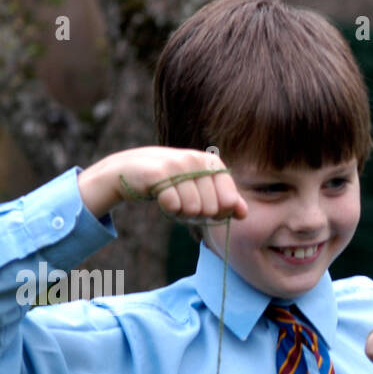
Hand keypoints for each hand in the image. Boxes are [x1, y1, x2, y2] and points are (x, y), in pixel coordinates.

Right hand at [78, 147, 247, 222]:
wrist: (128, 171)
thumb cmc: (170, 184)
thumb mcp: (200, 190)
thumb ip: (225, 201)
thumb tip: (244, 214)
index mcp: (210, 162)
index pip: (229, 201)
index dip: (217, 211)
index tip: (202, 202)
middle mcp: (196, 159)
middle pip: (212, 208)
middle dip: (196, 213)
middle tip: (181, 200)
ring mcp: (177, 163)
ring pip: (193, 209)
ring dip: (180, 212)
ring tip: (170, 198)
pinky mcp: (159, 173)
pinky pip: (174, 206)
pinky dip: (167, 209)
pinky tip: (159, 197)